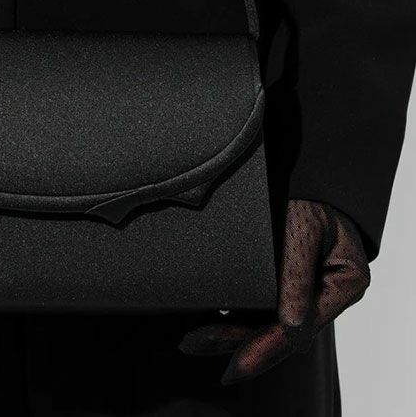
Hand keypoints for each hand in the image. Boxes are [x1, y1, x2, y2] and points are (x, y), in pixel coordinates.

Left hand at [178, 199, 370, 383]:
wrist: (301, 169)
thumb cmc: (307, 193)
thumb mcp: (302, 227)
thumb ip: (296, 276)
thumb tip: (291, 328)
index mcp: (343, 283)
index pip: (302, 327)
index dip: (266, 348)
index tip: (237, 366)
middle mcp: (325, 292)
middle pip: (279, 329)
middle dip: (236, 342)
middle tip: (196, 345)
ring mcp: (304, 289)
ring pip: (265, 321)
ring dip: (229, 331)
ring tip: (194, 338)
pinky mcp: (284, 281)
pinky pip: (258, 305)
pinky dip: (233, 313)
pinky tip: (206, 319)